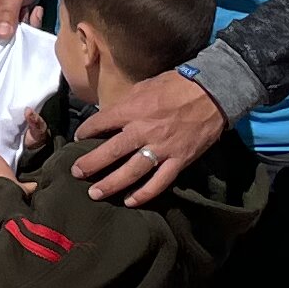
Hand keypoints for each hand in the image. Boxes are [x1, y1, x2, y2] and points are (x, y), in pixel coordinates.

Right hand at [0, 0, 42, 40]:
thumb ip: (7, 14)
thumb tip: (1, 36)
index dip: (2, 40)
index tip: (19, 33)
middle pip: (0, 38)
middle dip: (18, 32)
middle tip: (29, 16)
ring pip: (13, 36)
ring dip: (27, 26)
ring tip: (32, 10)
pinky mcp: (8, 20)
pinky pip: (20, 31)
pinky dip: (30, 23)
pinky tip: (34, 10)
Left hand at [69, 63, 227, 208]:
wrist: (212, 93)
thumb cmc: (176, 85)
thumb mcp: (144, 86)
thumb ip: (125, 103)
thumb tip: (107, 116)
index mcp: (133, 110)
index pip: (101, 122)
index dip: (86, 131)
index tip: (78, 138)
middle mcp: (144, 131)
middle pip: (111, 152)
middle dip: (90, 164)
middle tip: (76, 173)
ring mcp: (162, 149)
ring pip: (132, 172)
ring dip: (111, 184)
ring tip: (94, 193)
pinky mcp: (179, 161)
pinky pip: (159, 182)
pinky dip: (144, 195)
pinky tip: (130, 202)